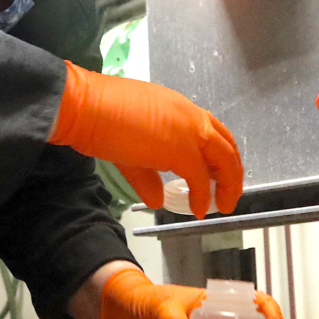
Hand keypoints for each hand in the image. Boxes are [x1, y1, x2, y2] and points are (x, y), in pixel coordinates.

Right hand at [49, 62, 242, 216]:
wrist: (87, 108)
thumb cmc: (101, 119)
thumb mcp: (130, 151)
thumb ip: (147, 177)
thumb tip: (156, 200)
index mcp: (179, 109)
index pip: (211, 131)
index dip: (218, 154)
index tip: (217, 173)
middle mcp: (190, 116)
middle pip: (226, 144)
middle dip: (231, 171)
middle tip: (228, 193)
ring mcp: (189, 131)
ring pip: (225, 159)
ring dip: (228, 184)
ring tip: (223, 205)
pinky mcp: (182, 150)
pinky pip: (202, 179)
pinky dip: (204, 197)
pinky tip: (199, 210)